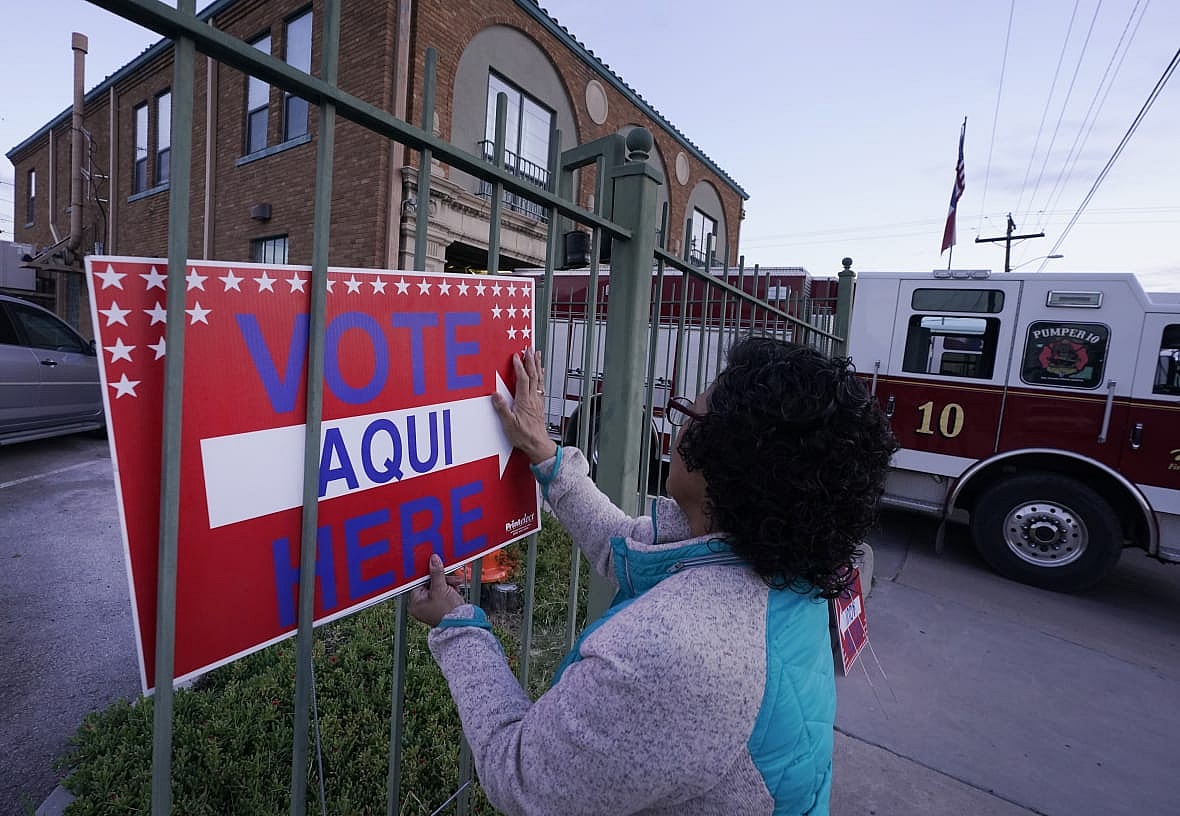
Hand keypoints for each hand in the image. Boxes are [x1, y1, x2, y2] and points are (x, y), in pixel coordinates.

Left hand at [408, 554, 465, 626]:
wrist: (462, 623)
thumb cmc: (448, 613)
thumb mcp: (441, 588)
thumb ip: (436, 573)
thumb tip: (433, 560)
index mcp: (415, 602)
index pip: (418, 581)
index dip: (428, 573)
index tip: (434, 566)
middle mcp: (420, 605)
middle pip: (429, 583)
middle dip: (442, 579)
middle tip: (450, 578)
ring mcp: (429, 605)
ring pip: (436, 586)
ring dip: (447, 583)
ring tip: (455, 584)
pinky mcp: (438, 605)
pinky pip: (441, 591)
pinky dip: (448, 588)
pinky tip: (454, 589)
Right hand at [492, 349, 557, 463]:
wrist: (538, 445)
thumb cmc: (524, 436)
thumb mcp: (509, 424)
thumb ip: (502, 408)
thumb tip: (495, 395)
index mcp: (524, 402)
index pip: (523, 380)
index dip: (520, 367)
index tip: (516, 356)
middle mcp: (533, 399)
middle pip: (533, 376)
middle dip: (531, 361)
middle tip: (529, 349)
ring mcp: (537, 401)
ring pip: (539, 379)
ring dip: (537, 366)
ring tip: (537, 355)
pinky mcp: (539, 405)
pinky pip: (541, 386)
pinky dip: (541, 377)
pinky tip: (541, 373)